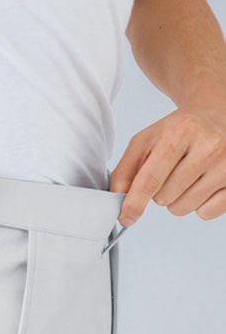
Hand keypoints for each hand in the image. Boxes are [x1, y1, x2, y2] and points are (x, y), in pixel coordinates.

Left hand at [110, 104, 225, 225]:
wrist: (217, 115)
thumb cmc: (177, 132)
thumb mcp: (145, 141)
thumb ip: (125, 170)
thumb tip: (117, 198)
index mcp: (179, 134)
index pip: (150, 179)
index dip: (134, 203)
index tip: (125, 218)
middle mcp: (209, 147)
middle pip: (164, 197)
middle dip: (158, 192)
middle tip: (169, 172)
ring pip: (183, 208)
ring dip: (176, 200)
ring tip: (185, 177)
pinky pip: (206, 213)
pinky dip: (198, 205)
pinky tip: (202, 184)